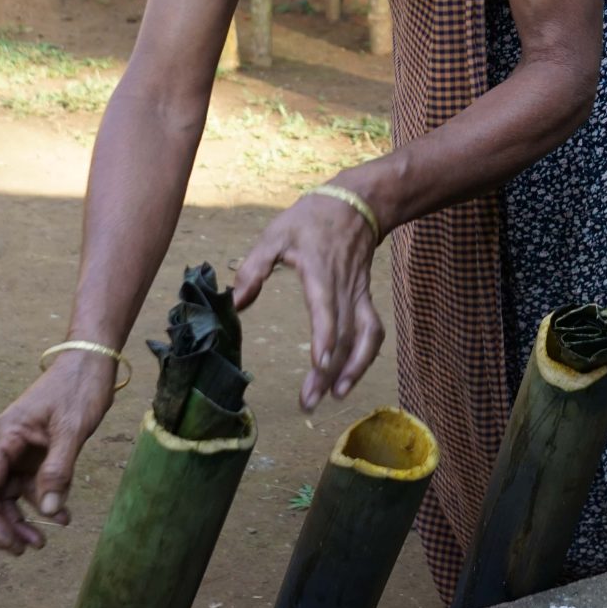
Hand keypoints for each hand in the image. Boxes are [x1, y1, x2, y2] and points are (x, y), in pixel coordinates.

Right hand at [0, 355, 115, 554]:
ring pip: (10, 494)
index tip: (7, 543)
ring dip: (22, 519)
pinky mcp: (38, 451)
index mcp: (5, 437)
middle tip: (25, 551)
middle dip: (3, 526)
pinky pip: (32, 484)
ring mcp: (21, 449)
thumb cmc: (79, 386)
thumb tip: (47, 512)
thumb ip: (59, 470)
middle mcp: (7, 445)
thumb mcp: (72, 429)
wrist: (92, 359)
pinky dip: (43, 502)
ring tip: (42, 542)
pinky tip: (62, 517)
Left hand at [232, 190, 384, 410]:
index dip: (326, 338)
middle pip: (343, 335)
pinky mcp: (364, 299)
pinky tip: (349, 376)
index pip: (327, 311)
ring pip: (364, 337)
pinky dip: (365, 356)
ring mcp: (358, 295)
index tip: (320, 364)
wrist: (356, 204)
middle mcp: (344, 289)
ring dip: (354, 369)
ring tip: (336, 396)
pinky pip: (371, 332)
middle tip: (310, 403)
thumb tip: (234, 303)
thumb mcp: (275, 235)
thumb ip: (253, 268)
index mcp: (320, 274)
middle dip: (329, 372)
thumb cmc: (310, 220)